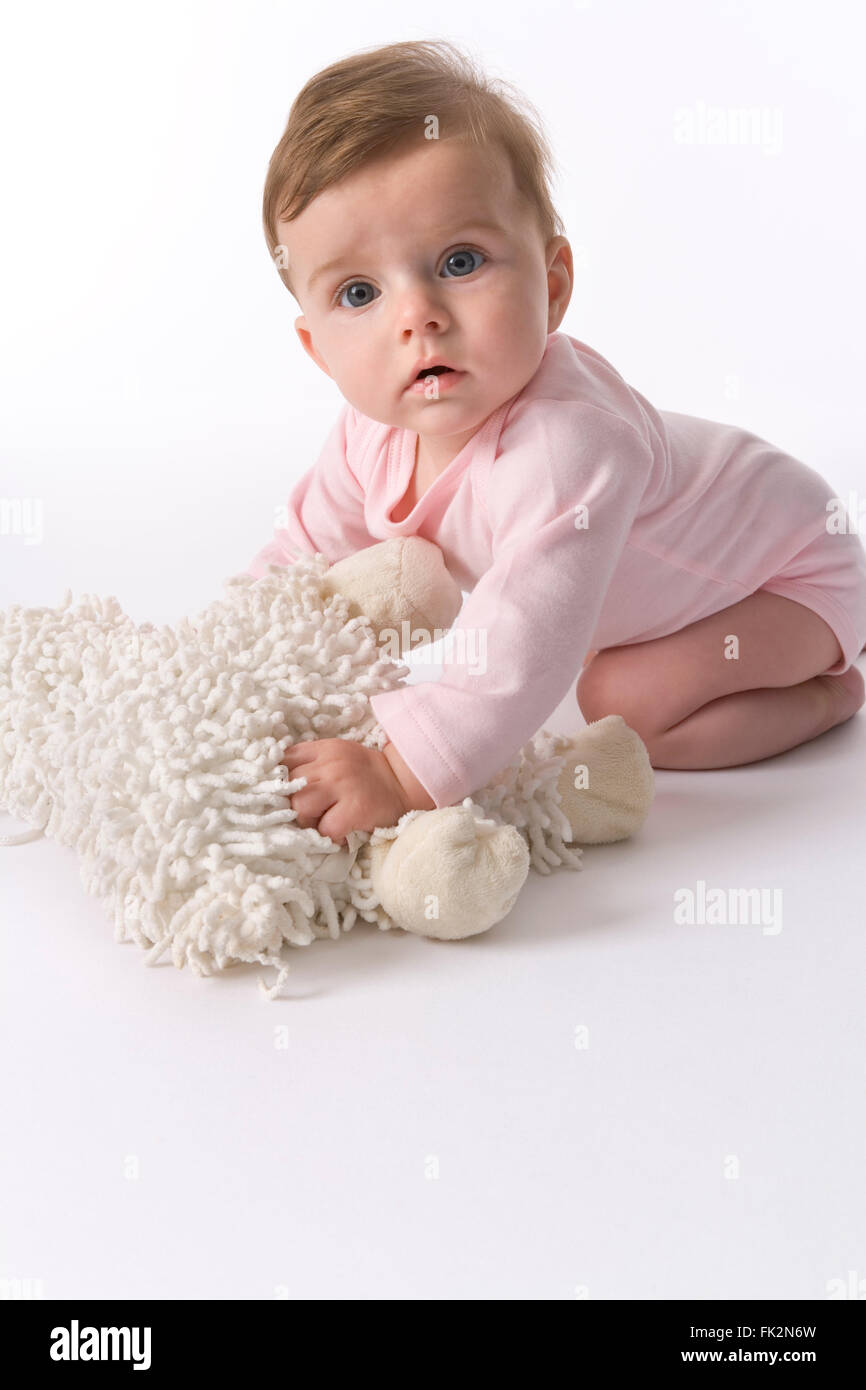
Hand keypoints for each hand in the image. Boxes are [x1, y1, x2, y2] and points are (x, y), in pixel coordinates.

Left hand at [281, 738, 414, 843]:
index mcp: (324, 749)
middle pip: (288, 787)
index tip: (290, 793)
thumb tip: (281, 786)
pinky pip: (326, 829)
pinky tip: (342, 832)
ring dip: (309, 821)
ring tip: (325, 822)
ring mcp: (343, 785)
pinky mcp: (356, 808)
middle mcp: (331, 764)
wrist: (404, 783)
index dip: (282, 781)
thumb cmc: (367, 775)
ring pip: (300, 807)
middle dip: (296, 804)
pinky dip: (331, 836)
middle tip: (313, 813)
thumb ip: (313, 763)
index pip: (285, 761)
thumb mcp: (338, 757)